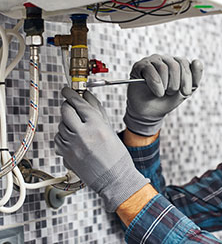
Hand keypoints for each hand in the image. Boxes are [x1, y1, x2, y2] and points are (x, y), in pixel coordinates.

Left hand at [54, 87, 148, 211]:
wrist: (114, 179)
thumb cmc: (116, 156)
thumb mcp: (109, 129)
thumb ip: (97, 110)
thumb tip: (87, 96)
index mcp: (96, 125)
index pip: (78, 103)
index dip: (71, 94)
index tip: (67, 90)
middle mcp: (82, 134)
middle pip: (66, 111)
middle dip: (68, 105)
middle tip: (71, 105)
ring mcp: (72, 146)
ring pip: (61, 125)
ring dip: (67, 122)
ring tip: (78, 127)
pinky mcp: (66, 155)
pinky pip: (58, 139)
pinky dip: (64, 135)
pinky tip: (74, 138)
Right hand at [123, 54, 202, 135]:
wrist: (149, 112)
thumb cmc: (166, 101)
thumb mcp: (184, 92)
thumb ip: (194, 79)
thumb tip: (197, 61)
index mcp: (177, 64)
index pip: (185, 64)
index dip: (187, 80)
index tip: (185, 92)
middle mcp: (165, 60)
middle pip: (175, 65)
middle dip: (175, 84)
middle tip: (171, 93)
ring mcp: (152, 61)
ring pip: (163, 68)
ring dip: (165, 86)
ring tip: (162, 93)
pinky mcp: (140, 66)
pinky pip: (150, 70)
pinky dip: (155, 84)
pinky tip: (156, 92)